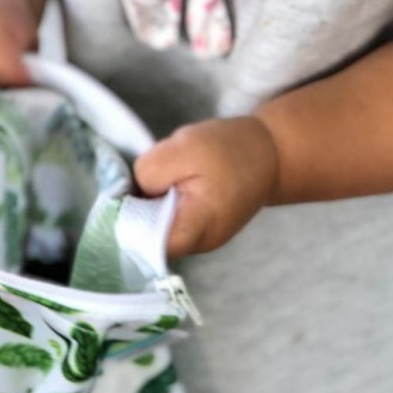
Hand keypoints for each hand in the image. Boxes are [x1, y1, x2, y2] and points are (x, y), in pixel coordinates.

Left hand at [134, 116, 279, 257]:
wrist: (272, 152)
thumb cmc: (230, 149)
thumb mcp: (183, 148)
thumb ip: (151, 172)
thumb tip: (132, 190)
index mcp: (192, 230)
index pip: (141, 241)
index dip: (123, 216)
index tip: (120, 189)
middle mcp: (195, 244)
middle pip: (145, 234)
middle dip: (135, 204)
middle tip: (144, 173)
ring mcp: (199, 238)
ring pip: (155, 224)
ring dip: (150, 199)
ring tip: (164, 173)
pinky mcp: (200, 225)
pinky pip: (169, 216)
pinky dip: (163, 198)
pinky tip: (172, 178)